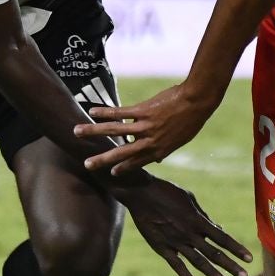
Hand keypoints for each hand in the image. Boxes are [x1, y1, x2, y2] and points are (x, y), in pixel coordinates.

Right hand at [73, 81, 218, 174]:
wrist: (197, 102)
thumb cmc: (190, 120)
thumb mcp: (180, 140)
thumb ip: (165, 149)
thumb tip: (157, 160)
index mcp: (158, 151)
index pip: (136, 162)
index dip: (123, 168)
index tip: (111, 174)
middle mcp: (149, 142)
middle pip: (121, 153)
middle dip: (102, 159)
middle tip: (87, 165)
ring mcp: (145, 127)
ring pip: (114, 131)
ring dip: (94, 132)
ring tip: (77, 132)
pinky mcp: (143, 111)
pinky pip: (119, 113)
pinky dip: (104, 112)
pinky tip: (92, 112)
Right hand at [117, 176, 252, 275]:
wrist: (140, 193)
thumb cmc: (166, 191)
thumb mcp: (189, 199)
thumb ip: (204, 216)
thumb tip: (218, 228)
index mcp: (198, 220)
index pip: (223, 237)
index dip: (237, 248)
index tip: (249, 258)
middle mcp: (190, 233)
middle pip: (214, 253)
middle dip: (230, 265)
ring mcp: (175, 242)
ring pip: (198, 261)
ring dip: (213, 274)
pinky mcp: (161, 248)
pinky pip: (176, 265)